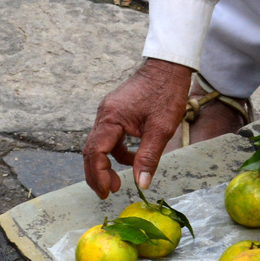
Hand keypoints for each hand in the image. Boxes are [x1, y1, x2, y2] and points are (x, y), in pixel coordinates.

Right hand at [83, 58, 192, 198]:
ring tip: (118, 181)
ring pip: (98, 144)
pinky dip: (115, 152)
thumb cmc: (166, 93)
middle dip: (97, 174)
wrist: (168, 66)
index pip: (95, 152)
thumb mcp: (161, 129)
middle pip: (91, 150)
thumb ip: (148, 157)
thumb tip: (141, 183)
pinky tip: (131, 159)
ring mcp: (108, 112)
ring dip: (105, 164)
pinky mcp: (115, 111)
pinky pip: (109, 136)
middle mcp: (104, 114)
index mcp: (111, 118)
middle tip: (107, 193)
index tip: (108, 192)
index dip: (99, 175)